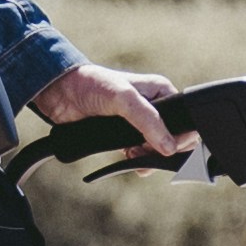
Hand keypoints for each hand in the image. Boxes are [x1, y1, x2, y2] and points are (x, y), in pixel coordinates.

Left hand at [27, 59, 192, 163]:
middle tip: (147, 152)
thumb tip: (169, 147)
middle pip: (172, 138)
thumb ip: (148, 122)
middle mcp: (154, 107)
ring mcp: (139, 123)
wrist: (61, 94)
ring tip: (134, 154)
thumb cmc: (93, 85)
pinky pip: (140, 154)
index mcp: (161, 91)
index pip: (185, 119)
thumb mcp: (125, 100)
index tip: (167, 148)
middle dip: (163, 150)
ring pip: (156, 149)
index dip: (179, 137)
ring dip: (148, 157)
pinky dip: (137, 159)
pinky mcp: (125, 136)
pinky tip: (127, 156)